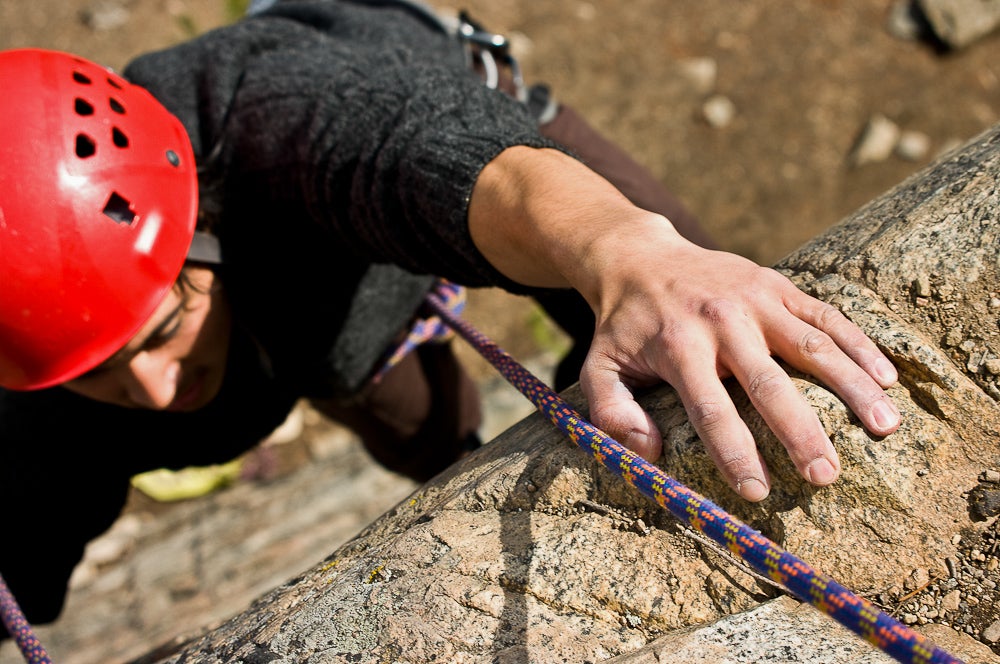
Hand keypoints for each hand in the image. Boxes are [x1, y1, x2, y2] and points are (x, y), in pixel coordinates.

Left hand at [579, 221, 899, 500]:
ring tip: (885, 429)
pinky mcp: (777, 285)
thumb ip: (612, 411)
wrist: (639, 257)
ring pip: (812, 345)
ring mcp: (755, 298)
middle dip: (799, 433)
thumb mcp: (597, 366)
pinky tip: (887, 379)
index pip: (710, 408)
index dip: (734, 452)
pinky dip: (859, 345)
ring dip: (851, 386)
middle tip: (826, 476)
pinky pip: (826, 315)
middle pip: (768, 383)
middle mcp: (721, 321)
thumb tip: (647, 453)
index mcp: (677, 346)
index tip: (757, 492)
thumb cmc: (623, 325)